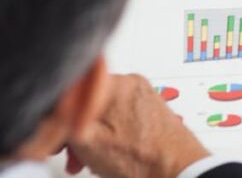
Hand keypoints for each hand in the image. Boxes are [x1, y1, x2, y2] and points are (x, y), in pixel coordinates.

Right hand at [67, 74, 207, 177]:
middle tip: (72, 153)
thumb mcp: (86, 139)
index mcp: (116, 83)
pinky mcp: (150, 110)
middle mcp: (132, 83)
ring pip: (102, 113)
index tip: (55, 137)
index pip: (73, 92)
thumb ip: (64, 118)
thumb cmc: (141, 158)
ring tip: (90, 160)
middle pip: (88, 102)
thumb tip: (53, 109)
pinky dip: (107, 134)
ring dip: (90, 136)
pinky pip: (118, 117)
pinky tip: (107, 154)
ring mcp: (143, 96)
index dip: (57, 117)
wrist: (177, 170)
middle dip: (74, 130)